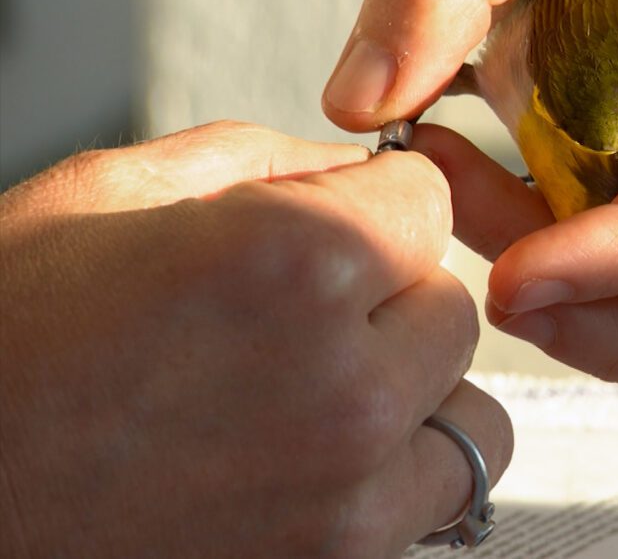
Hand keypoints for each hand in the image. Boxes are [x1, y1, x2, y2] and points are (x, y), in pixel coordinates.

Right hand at [0, 121, 511, 555]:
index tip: (344, 220)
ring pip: (472, 415)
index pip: (430, 203)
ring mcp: (347, 493)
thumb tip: (353, 170)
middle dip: (391, 297)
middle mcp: (341, 386)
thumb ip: (258, 160)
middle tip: (305, 311)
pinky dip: (401, 474)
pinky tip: (319, 455)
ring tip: (325, 390)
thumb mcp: (103, 197)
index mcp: (291, 265)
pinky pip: (439, 500)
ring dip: (417, 393)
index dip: (377, 203)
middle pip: (452, 308)